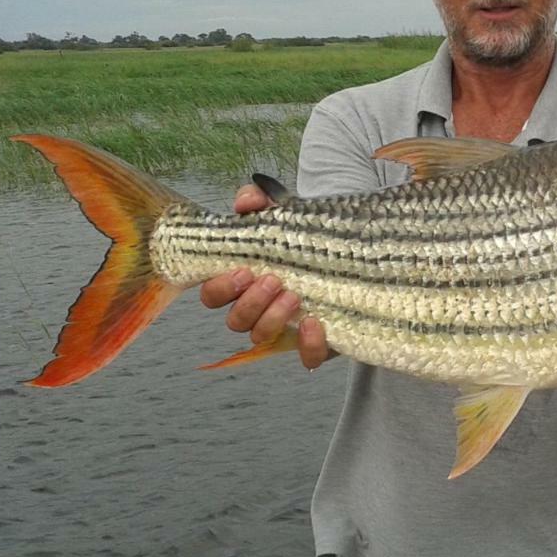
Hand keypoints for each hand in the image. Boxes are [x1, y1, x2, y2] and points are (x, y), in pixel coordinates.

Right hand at [198, 184, 330, 369]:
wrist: (343, 251)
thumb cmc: (301, 237)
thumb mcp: (283, 213)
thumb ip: (260, 200)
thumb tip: (248, 200)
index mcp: (242, 283)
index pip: (213, 296)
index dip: (221, 287)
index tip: (244, 270)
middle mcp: (258, 310)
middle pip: (235, 321)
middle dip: (250, 303)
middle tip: (274, 280)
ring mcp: (285, 328)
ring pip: (261, 336)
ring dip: (273, 318)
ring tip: (295, 295)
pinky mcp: (315, 341)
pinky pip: (306, 357)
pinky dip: (308, 345)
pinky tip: (314, 323)